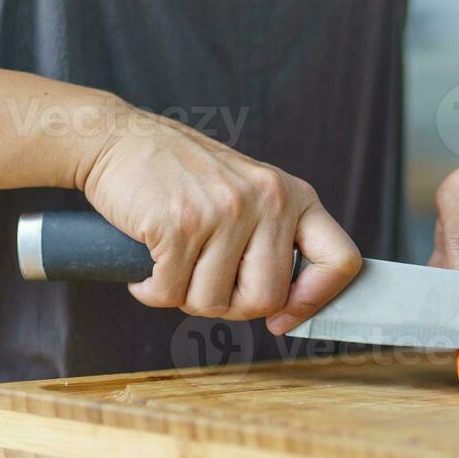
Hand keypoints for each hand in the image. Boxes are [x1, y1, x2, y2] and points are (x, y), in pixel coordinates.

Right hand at [80, 106, 360, 335]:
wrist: (117, 140)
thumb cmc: (182, 176)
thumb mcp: (248, 193)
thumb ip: (273, 239)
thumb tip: (287, 308)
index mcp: (293, 196)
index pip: (341, 261)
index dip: (316, 301)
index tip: (283, 317)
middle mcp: (268, 201)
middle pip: (266, 298)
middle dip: (230, 306)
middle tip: (204, 284)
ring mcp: (225, 212)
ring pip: (214, 303)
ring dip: (184, 298)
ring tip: (173, 266)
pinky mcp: (180, 225)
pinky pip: (171, 293)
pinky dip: (152, 291)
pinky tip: (149, 268)